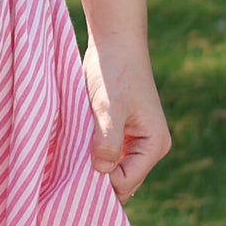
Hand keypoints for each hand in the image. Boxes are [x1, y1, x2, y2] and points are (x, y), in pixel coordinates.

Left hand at [85, 33, 169, 203]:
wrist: (114, 42)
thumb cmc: (113, 72)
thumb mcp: (108, 108)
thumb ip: (108, 141)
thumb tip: (102, 172)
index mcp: (154, 145)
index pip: (126, 183)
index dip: (101, 181)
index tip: (77, 166)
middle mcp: (149, 147)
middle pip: (121, 181)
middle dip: (98, 177)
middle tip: (71, 165)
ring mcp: (136, 140)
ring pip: (112, 168)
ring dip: (93, 164)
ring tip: (73, 151)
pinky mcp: (122, 132)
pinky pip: (107, 154)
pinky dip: (92, 153)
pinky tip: (76, 143)